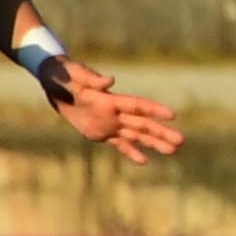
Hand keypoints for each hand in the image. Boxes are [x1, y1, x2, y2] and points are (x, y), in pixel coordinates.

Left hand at [47, 61, 181, 167]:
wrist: (54, 81)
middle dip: (161, 133)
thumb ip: (90, 78)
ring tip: (173, 151)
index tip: (172, 116)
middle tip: (181, 141)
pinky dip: (131, 152)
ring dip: (153, 143)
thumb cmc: (62, 74)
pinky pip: (118, 144)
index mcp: (109, 99)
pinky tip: (145, 161)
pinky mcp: (99, 133)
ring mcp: (108, 123)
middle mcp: (114, 113)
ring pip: (135, 135)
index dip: (154, 110)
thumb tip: (110, 80)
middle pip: (142, 124)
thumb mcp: (72, 75)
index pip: (137, 105)